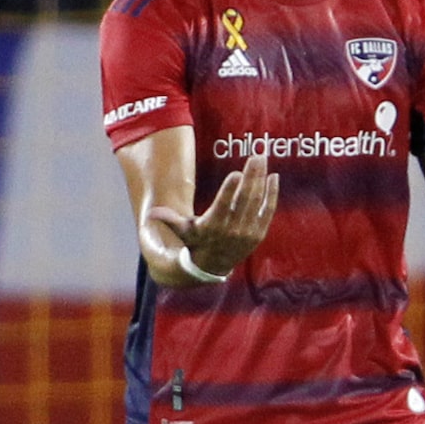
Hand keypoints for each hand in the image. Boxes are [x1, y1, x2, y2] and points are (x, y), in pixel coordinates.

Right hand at [150, 151, 278, 281]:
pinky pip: (268, 211)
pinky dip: (272, 194)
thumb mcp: (182, 231)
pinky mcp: (257, 234)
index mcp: (212, 226)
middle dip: (251, 176)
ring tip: (262, 160)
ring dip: (261, 179)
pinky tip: (273, 177)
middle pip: (244, 199)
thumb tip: (150, 214)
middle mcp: (231, 230)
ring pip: (256, 202)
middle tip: (256, 156)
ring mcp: (247, 232)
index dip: (229, 191)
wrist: (212, 267)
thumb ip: (168, 219)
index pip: (222, 206)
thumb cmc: (195, 242)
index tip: (235, 174)